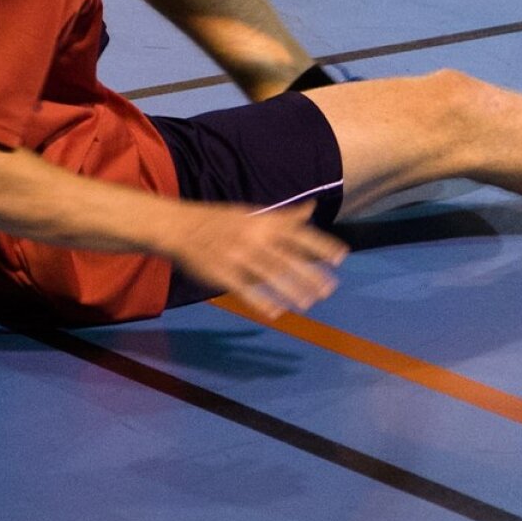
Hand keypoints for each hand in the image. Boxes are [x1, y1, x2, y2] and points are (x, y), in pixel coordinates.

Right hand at [165, 201, 347, 317]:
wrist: (180, 227)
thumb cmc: (221, 220)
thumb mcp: (254, 213)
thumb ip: (284, 217)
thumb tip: (312, 208)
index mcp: (262, 222)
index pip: (297, 233)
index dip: (320, 244)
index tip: (341, 257)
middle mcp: (253, 237)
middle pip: (287, 257)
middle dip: (310, 274)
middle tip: (329, 289)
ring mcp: (236, 255)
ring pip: (268, 274)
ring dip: (290, 290)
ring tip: (308, 303)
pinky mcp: (221, 273)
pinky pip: (244, 289)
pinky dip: (260, 301)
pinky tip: (275, 312)